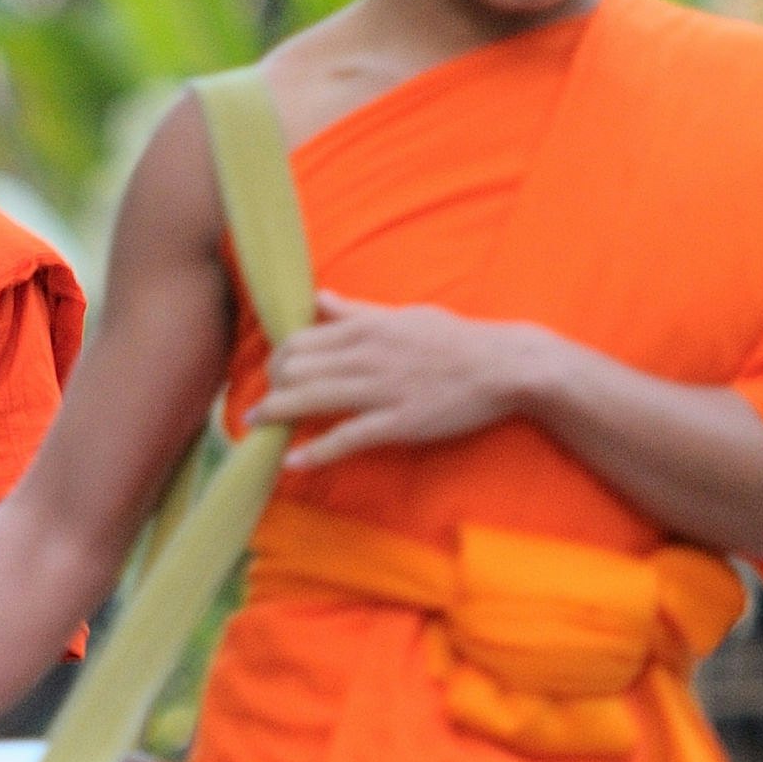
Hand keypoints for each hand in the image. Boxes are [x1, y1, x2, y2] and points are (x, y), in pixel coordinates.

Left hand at [250, 293, 550, 468]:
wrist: (505, 365)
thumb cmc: (454, 339)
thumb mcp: (403, 315)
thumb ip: (356, 311)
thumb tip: (318, 298)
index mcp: (366, 328)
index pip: (298, 340)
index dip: (275, 361)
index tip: (271, 377)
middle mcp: (367, 355)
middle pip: (294, 369)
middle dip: (269, 389)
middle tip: (262, 407)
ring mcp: (381, 389)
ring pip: (310, 400)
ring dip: (275, 417)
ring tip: (257, 429)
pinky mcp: (398, 422)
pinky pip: (346, 438)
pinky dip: (315, 453)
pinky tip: (292, 463)